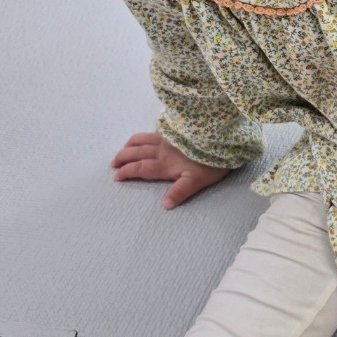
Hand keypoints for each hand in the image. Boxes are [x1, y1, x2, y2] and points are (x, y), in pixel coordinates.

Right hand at [110, 132, 230, 208]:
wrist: (222, 138)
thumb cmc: (212, 162)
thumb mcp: (197, 181)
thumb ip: (180, 192)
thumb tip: (165, 205)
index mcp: (165, 164)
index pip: (141, 168)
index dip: (127, 172)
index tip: (116, 176)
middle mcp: (163, 150)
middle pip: (138, 152)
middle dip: (123, 157)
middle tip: (113, 163)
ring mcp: (169, 138)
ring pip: (144, 139)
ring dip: (131, 145)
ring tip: (123, 148)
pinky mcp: (176, 130)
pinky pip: (155, 131)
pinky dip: (145, 134)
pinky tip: (146, 136)